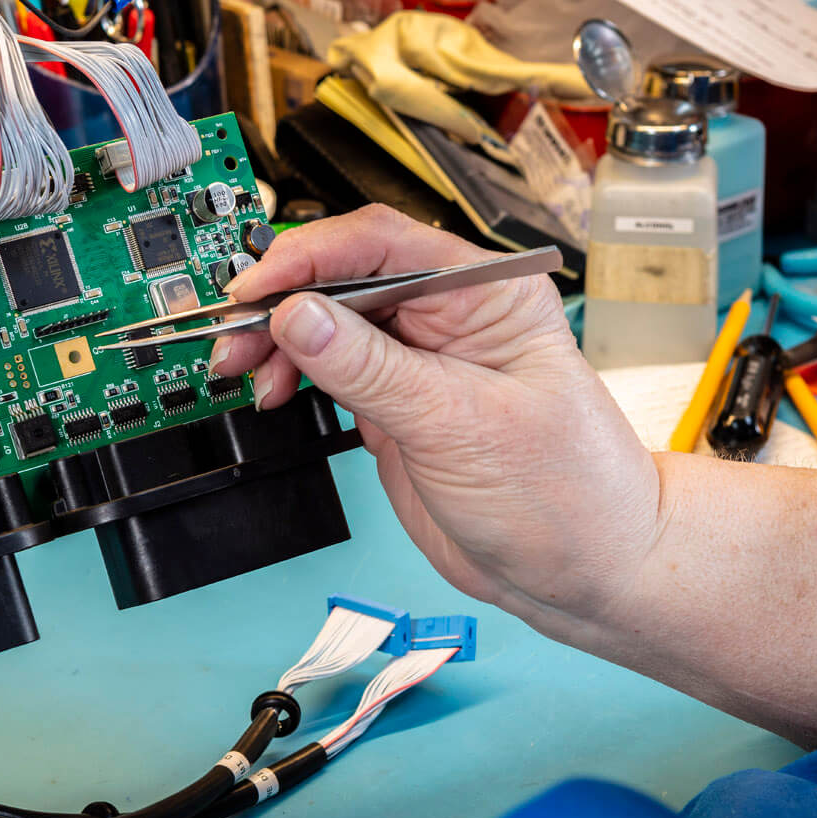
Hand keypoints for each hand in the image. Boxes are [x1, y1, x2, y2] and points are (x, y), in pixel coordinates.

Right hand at [211, 206, 659, 639]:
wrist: (583, 572)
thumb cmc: (566, 493)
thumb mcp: (459, 424)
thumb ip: (372, 369)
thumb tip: (300, 317)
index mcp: (486, 292)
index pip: (382, 245)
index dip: (310, 258)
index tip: (258, 288)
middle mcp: (451, 316)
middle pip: (344, 279)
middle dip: (281, 302)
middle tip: (234, 335)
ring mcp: (420, 363)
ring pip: (327, 324)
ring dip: (277, 342)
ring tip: (244, 371)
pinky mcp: (397, 407)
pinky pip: (329, 371)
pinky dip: (291, 375)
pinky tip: (271, 389)